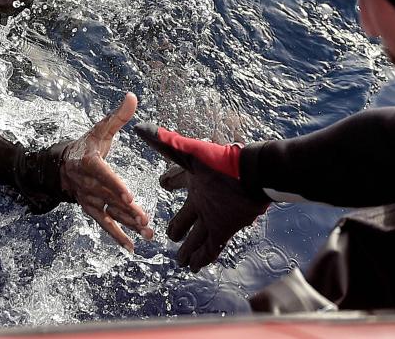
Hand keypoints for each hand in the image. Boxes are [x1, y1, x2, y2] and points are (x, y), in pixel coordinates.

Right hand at [60, 92, 153, 250]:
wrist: (62, 165)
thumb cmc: (87, 145)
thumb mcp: (101, 129)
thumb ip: (118, 116)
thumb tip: (132, 96)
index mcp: (89, 162)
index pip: (103, 175)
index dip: (115, 185)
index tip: (129, 195)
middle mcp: (86, 183)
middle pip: (109, 197)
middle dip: (128, 209)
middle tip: (145, 219)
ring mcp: (88, 199)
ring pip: (110, 212)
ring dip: (128, 224)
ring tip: (147, 232)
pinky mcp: (91, 209)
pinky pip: (104, 224)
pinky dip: (117, 236)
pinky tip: (131, 246)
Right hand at [135, 123, 269, 270]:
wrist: (254, 177)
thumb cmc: (222, 163)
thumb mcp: (189, 153)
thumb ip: (165, 142)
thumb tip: (139, 128)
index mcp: (194, 180)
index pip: (176, 180)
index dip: (169, 182)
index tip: (162, 184)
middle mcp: (202, 199)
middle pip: (186, 216)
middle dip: (178, 227)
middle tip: (171, 236)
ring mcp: (214, 216)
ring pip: (197, 236)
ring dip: (189, 248)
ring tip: (180, 261)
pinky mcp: (225, 229)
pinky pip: (211, 247)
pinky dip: (202, 258)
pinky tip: (194, 267)